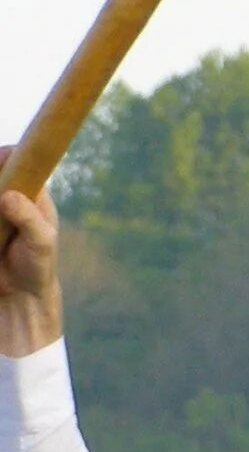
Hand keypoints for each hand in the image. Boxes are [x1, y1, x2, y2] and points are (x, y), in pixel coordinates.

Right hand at [0, 146, 63, 357]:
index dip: (7, 155)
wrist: (20, 297)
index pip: (18, 162)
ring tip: (2, 241)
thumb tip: (9, 195)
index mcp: (31, 195)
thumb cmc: (38, 268)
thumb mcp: (41, 244)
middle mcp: (9, 197)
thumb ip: (29, 219)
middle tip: (3, 204)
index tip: (2, 156)